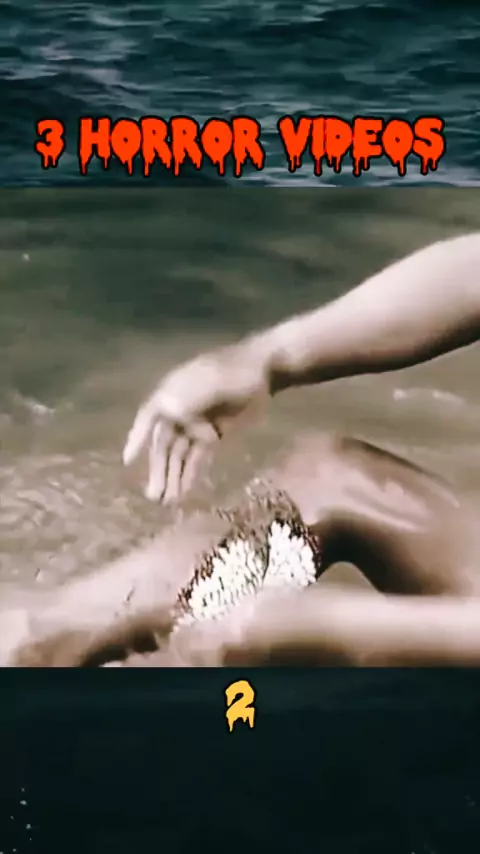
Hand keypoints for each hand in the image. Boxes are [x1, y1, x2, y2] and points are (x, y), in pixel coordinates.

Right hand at [123, 340, 270, 502]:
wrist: (264, 371)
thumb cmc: (235, 372)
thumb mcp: (211, 380)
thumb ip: (190, 400)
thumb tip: (174, 420)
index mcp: (172, 393)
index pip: (148, 418)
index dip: (137, 438)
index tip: (128, 460)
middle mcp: (179, 411)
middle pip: (163, 443)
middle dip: (159, 469)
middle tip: (154, 496)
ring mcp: (196, 425)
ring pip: (179, 454)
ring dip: (173, 476)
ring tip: (167, 502)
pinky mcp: (213, 435)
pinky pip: (198, 457)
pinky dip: (191, 473)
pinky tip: (185, 491)